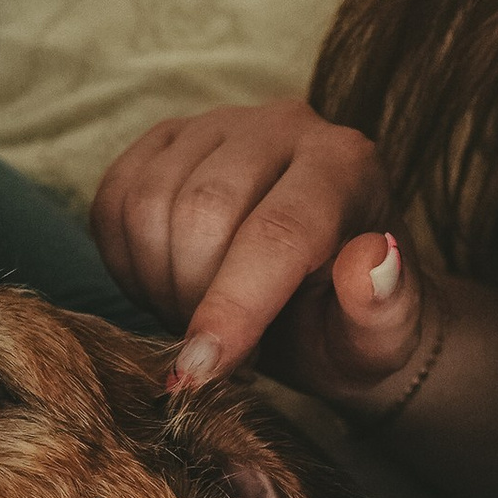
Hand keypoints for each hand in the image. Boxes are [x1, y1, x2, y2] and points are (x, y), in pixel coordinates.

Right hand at [90, 102, 430, 409]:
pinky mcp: (164, 139)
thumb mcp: (379, 342)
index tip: (200, 372)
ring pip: (148, 204)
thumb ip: (384, 310)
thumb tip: (373, 262)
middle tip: (214, 349)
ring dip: (156, 283)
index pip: (278, 231)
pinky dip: (124, 261)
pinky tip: (164, 285)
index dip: (231, 306)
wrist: (314, 301)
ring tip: (193, 315)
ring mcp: (217, 125)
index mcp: (346, 166)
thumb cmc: (344, 326)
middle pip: (202, 211)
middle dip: (191, 299)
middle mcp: (283, 127)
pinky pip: (113, 200)